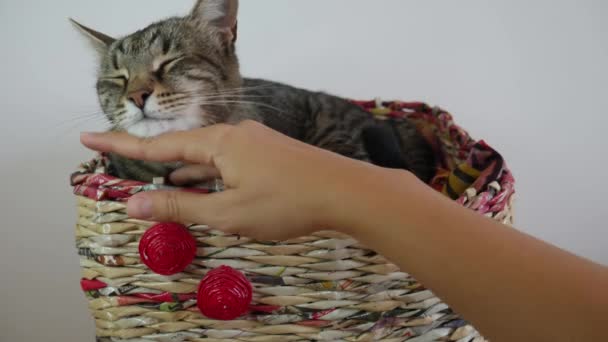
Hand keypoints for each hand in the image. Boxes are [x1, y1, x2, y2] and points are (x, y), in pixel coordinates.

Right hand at [80, 120, 392, 239]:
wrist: (346, 192)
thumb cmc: (286, 203)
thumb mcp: (227, 212)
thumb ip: (180, 208)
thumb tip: (133, 205)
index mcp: (218, 143)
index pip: (158, 145)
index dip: (121, 144)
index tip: (88, 137)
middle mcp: (234, 135)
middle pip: (183, 150)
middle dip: (157, 165)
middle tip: (128, 174)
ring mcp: (255, 142)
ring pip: (208, 159)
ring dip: (186, 175)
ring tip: (162, 188)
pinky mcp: (270, 153)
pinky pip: (229, 163)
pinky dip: (211, 177)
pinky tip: (206, 190)